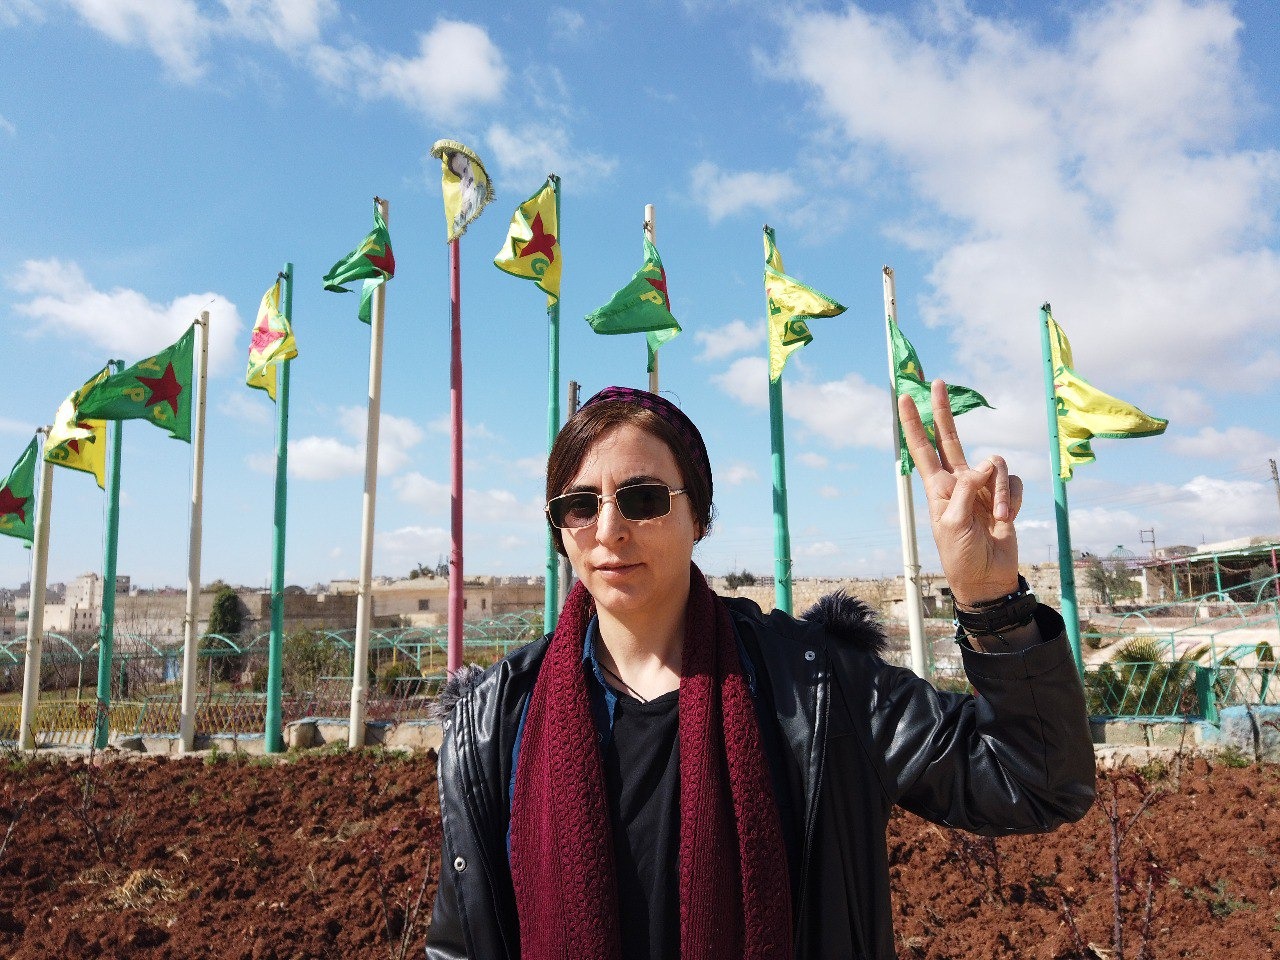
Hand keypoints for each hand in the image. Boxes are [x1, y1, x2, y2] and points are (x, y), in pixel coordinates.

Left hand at [898, 379, 1022, 605]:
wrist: (988, 578)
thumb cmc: (961, 555)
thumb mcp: (952, 523)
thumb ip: (965, 489)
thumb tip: (986, 463)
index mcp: (937, 488)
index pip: (922, 449)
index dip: (914, 425)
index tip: (906, 399)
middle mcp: (959, 481)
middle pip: (950, 437)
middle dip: (944, 411)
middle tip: (938, 382)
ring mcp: (983, 487)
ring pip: (996, 464)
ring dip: (1000, 490)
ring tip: (997, 517)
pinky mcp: (1007, 496)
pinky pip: (1014, 483)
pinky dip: (1013, 500)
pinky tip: (1007, 519)